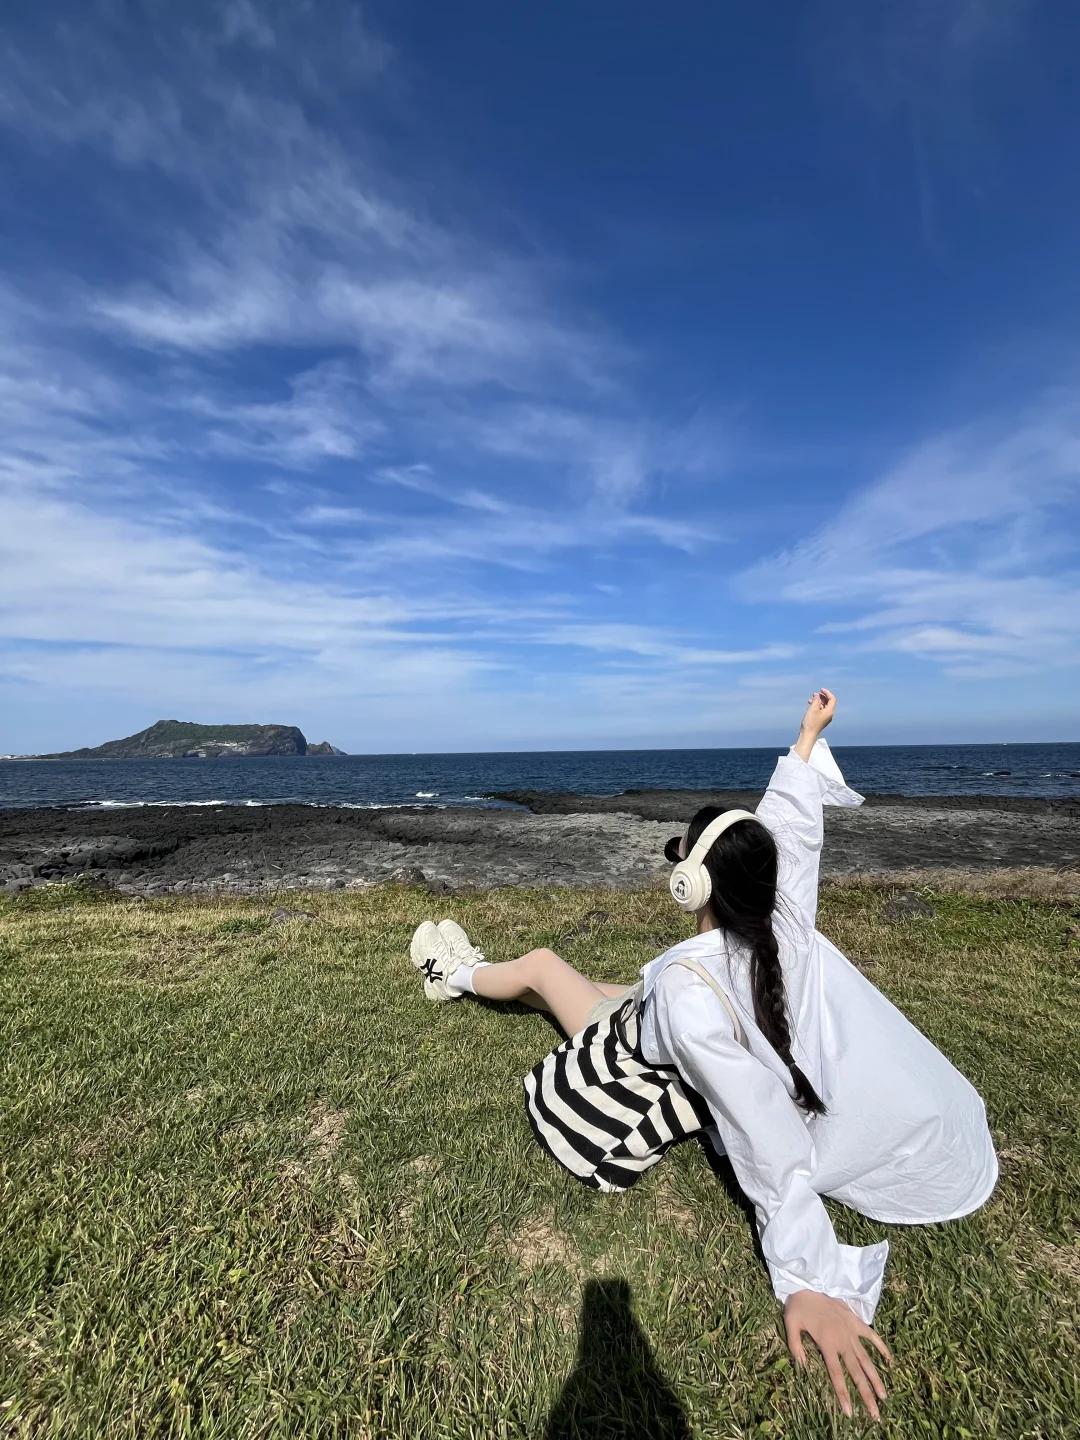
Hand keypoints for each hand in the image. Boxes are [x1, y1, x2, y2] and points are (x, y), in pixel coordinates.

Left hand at [784, 1289, 890, 1419]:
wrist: (808, 1282)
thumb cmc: (798, 1306)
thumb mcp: (790, 1325)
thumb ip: (795, 1346)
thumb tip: (802, 1367)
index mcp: (827, 1343)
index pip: (837, 1374)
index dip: (843, 1394)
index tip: (850, 1412)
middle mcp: (843, 1340)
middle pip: (857, 1372)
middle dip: (866, 1394)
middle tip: (876, 1414)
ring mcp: (851, 1330)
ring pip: (867, 1358)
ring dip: (876, 1378)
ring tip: (885, 1397)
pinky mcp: (855, 1321)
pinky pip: (871, 1335)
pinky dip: (881, 1347)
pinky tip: (889, 1360)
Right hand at [800, 688, 835, 738]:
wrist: (808, 735)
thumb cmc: (811, 722)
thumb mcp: (813, 709)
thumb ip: (816, 700)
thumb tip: (817, 696)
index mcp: (830, 711)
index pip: (832, 699)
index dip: (827, 693)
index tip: (820, 689)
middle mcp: (829, 714)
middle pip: (829, 702)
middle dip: (822, 696)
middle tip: (815, 694)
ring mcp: (826, 718)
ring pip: (824, 706)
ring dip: (819, 701)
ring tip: (811, 698)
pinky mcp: (821, 720)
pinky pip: (821, 710)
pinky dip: (817, 706)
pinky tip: (810, 705)